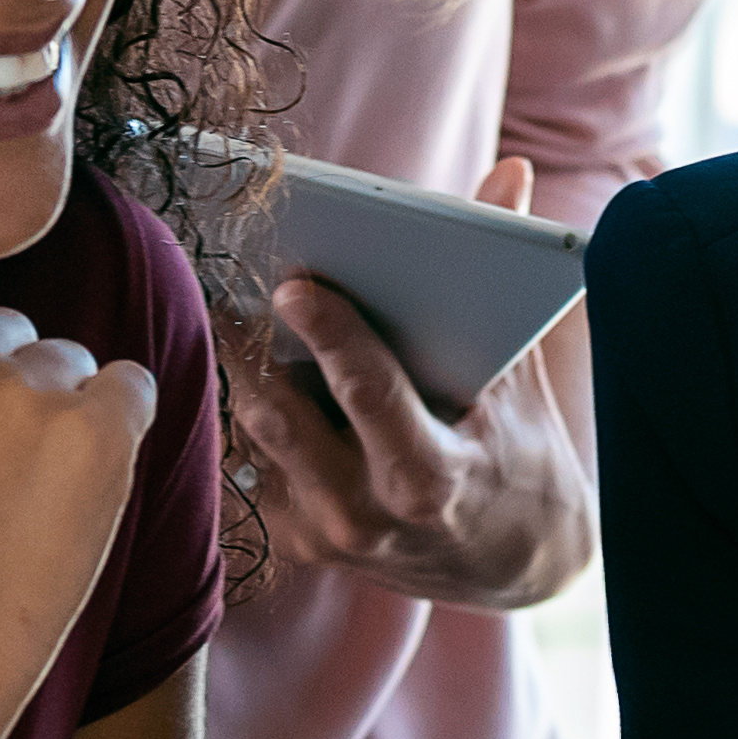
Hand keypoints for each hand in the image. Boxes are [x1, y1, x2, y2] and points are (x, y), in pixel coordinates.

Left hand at [239, 160, 600, 613]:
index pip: (370, 398)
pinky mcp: (292, 540)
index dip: (332, 336)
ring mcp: (323, 535)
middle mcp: (367, 516)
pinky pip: (247, 459)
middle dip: (248, 345)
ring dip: (235, 367)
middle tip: (222, 273)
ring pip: (252, 434)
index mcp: (431, 479)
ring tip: (216, 297)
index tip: (295, 282)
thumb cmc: (519, 454)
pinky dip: (244, 404)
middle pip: (282, 419)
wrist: (512, 564)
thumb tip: (511, 173)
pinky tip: (238, 355)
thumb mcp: (521, 376)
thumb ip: (504, 277)